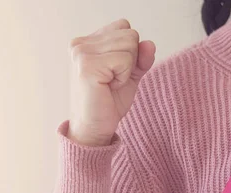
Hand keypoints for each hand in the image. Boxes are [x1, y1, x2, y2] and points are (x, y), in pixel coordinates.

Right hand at [66, 18, 155, 145]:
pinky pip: (124, 60)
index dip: (130, 52)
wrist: (95, 128)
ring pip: (129, 45)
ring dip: (126, 70)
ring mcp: (82, 53)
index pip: (125, 27)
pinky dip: (123, 77)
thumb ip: (141, 56)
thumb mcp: (130, 73)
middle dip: (130, 61)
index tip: (114, 72)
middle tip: (112, 81)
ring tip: (109, 84)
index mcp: (87, 41)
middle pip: (130, 34)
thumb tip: (150, 43)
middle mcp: (81, 43)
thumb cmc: (108, 102)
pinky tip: (108, 87)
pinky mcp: (87, 65)